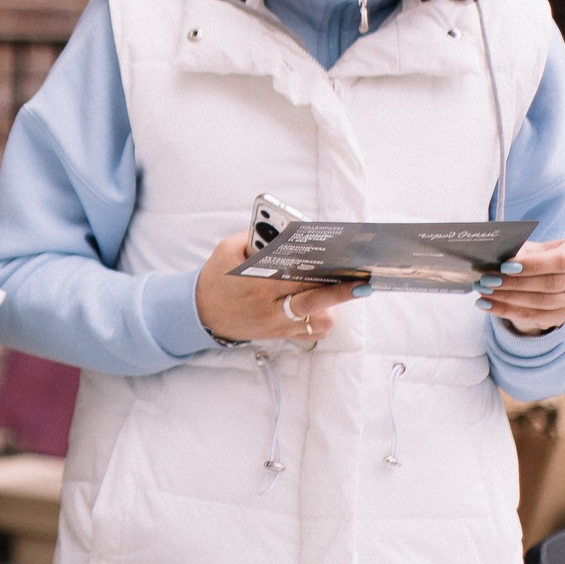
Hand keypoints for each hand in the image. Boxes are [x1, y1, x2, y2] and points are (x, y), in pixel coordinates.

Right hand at [193, 229, 362, 345]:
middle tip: (362, 278)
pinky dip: (324, 317)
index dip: (321, 267)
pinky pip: (312, 331)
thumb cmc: (217, 278)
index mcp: (255, 283)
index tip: (342, 260)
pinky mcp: (281, 334)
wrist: (201, 314)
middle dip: (340, 287)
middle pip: (313, 298)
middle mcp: (269, 307)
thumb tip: (288, 229)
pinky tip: (328, 304)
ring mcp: (277, 324)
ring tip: (346, 288)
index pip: (295, 274)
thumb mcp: (227, 249)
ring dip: (334, 304)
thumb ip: (255, 236)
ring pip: (317, 319)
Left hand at [478, 238, 564, 334]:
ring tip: (483, 291)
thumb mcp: (533, 248)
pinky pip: (534, 317)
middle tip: (487, 280)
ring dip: (507, 298)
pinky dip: (506, 311)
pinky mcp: (562, 316)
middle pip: (550, 284)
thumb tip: (494, 257)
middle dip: (515, 283)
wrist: (548, 275)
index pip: (560, 261)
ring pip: (541, 303)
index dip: (533, 265)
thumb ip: (520, 252)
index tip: (505, 266)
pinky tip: (487, 304)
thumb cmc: (539, 256)